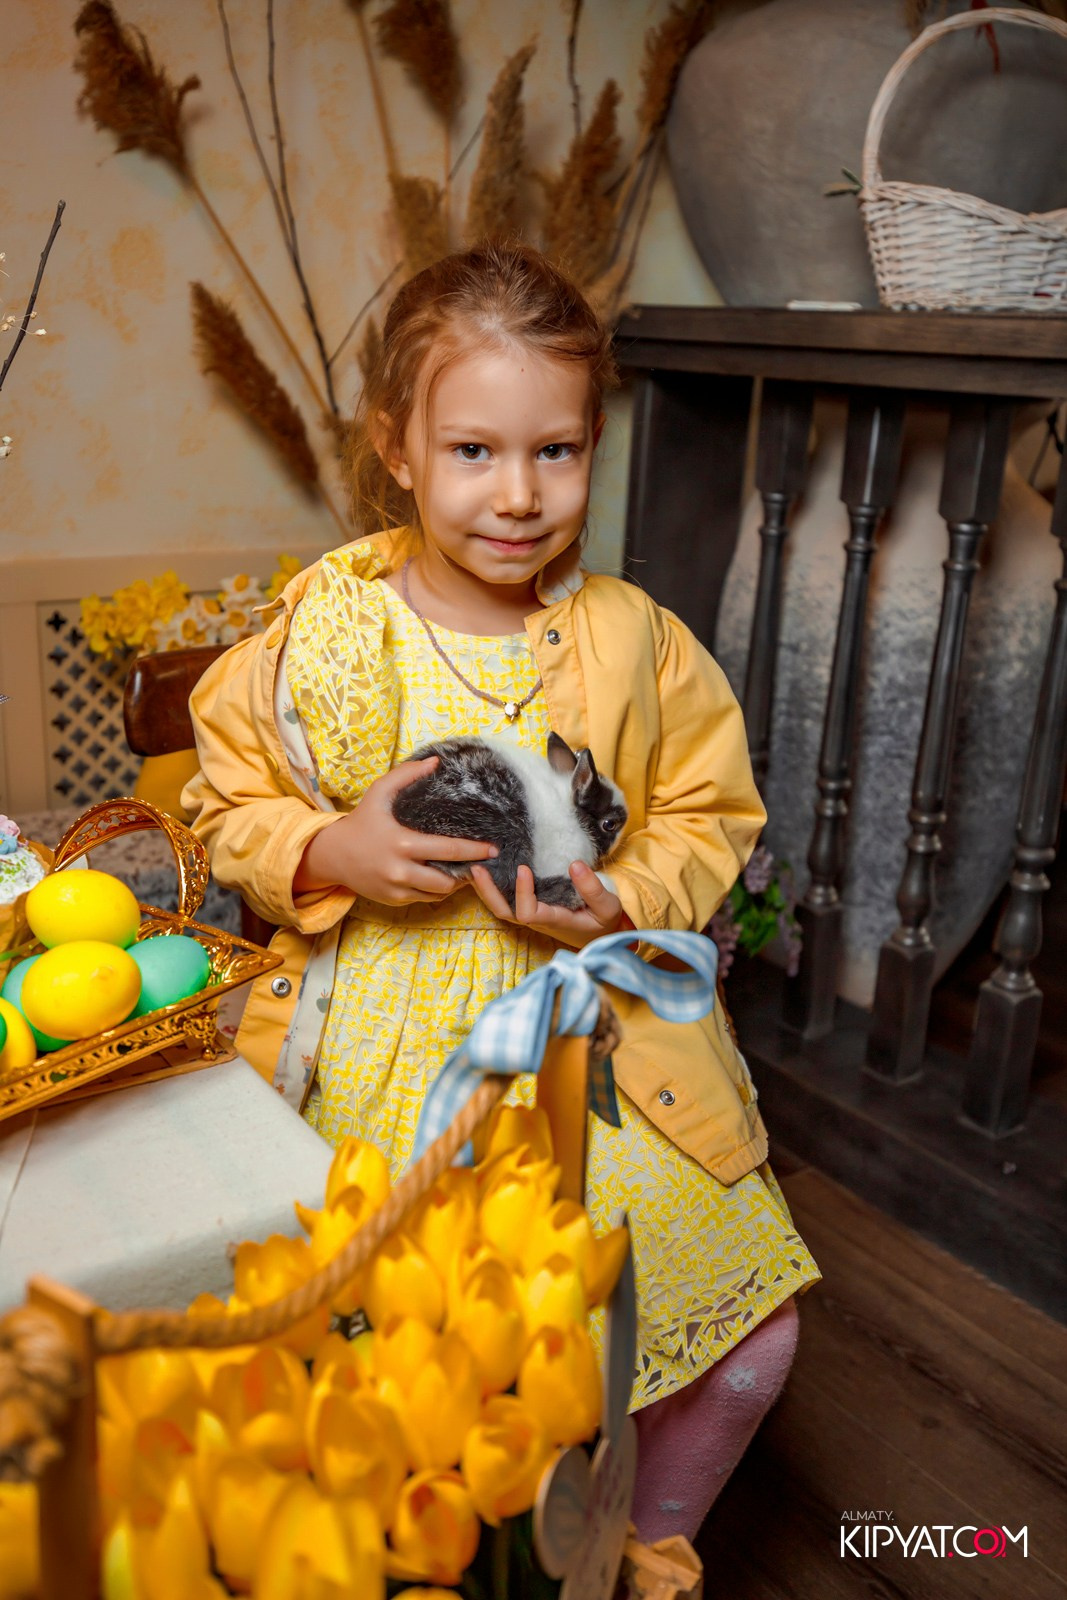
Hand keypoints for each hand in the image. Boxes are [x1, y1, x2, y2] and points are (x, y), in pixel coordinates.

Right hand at [293, 758, 497, 905]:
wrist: (332, 854)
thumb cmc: (361, 820)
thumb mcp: (379, 793)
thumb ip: (406, 775)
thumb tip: (435, 762)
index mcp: (402, 843)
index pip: (447, 850)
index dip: (474, 851)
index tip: (492, 849)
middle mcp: (400, 870)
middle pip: (447, 880)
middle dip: (468, 874)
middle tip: (481, 863)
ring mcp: (396, 888)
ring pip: (437, 894)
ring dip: (453, 884)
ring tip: (465, 871)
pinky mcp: (393, 900)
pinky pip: (424, 899)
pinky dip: (435, 890)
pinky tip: (442, 878)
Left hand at [469, 860, 623, 946]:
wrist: (602, 936)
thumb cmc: (604, 922)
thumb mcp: (607, 907)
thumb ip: (592, 889)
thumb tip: (575, 864)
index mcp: (554, 920)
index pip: (528, 912)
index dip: (522, 893)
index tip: (524, 868)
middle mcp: (538, 920)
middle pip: (504, 912)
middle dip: (488, 892)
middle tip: (477, 866)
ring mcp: (532, 916)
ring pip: (501, 909)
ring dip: (486, 889)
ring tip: (476, 865)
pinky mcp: (531, 910)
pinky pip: (507, 902)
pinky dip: (494, 888)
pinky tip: (488, 870)